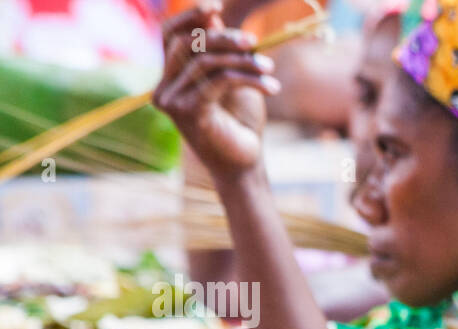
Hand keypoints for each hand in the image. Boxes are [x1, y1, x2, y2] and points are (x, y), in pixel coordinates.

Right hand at [153, 2, 278, 179]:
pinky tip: (271, 87)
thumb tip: (213, 10)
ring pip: (205, 61)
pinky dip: (248, 78)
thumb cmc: (240, 121)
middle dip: (223, 37)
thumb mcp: (233, 75)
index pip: (170, 34)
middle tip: (255, 43)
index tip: (217, 6)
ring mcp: (171, 101)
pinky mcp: (187, 112)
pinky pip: (218, 81)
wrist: (245, 162)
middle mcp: (163, 87)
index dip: (190, 16)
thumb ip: (221, 48)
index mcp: (170, 76)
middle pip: (187, 43)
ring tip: (270, 70)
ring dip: (243, 61)